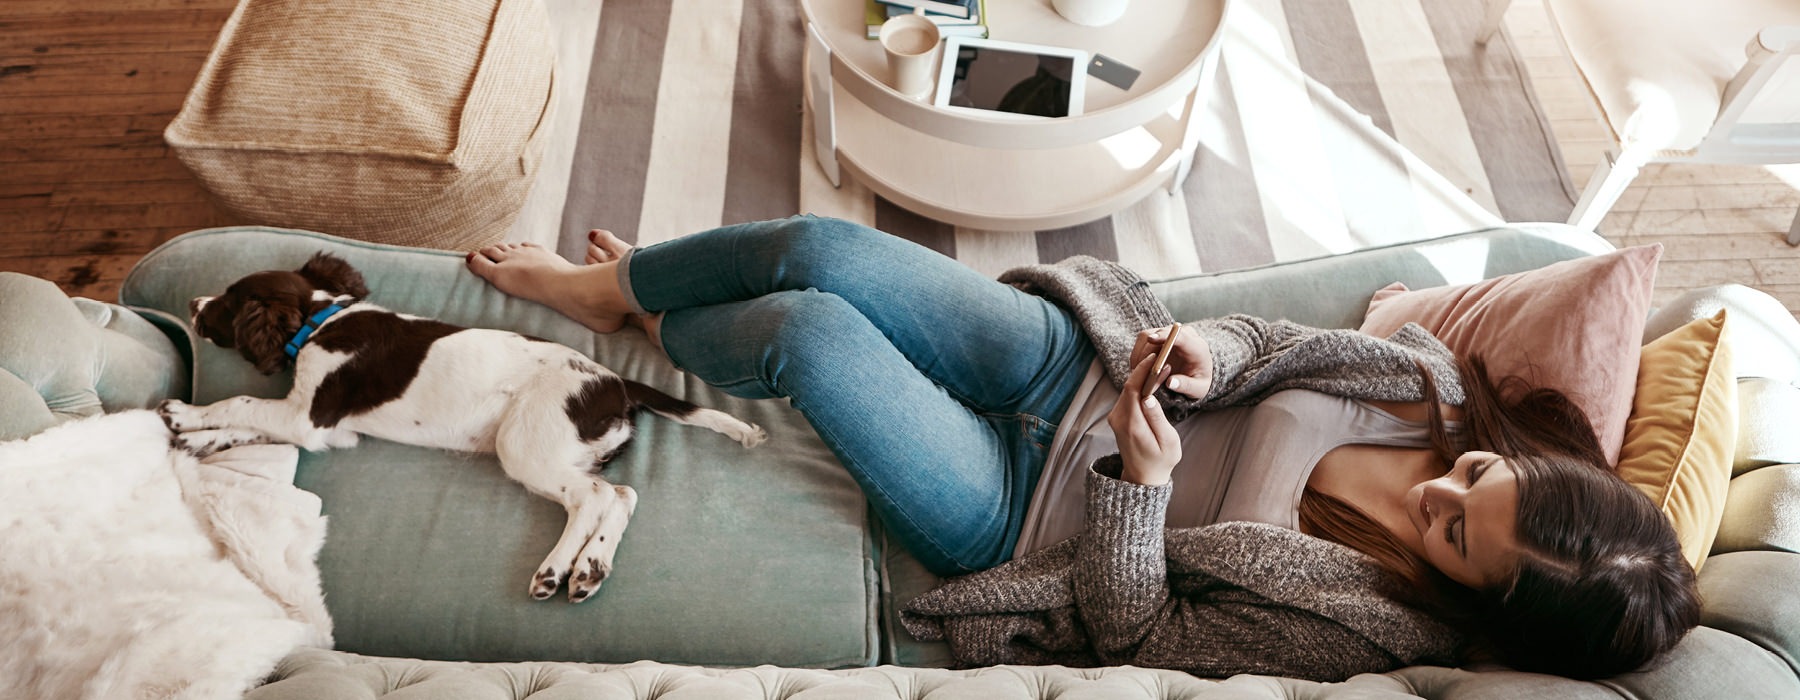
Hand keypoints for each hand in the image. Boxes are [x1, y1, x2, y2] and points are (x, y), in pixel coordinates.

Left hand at [1108, 352, 1181, 485]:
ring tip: (1160, 367)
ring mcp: (1115, 418)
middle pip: (1128, 385)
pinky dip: (1138, 386)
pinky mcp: (1117, 417)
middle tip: (1162, 359)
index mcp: (1132, 424)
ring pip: (1127, 389)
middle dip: (1144, 370)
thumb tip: (1149, 397)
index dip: (1143, 370)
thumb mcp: (1167, 442)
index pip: (1133, 388)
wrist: (1142, 476)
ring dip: (1142, 377)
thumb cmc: (1160, 460)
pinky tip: (1151, 381)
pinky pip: (1127, 396)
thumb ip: (1158, 419)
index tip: (1157, 358)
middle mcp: (1118, 419)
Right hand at [1128, 324, 1213, 399]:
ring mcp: (1169, 333)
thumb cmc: (1198, 381)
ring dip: (1140, 355)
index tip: (1151, 339)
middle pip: (1159, 335)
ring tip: (1139, 373)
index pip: (1180, 335)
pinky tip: (1139, 369)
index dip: (1165, 336)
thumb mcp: (1198, 389)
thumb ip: (1186, 386)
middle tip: (1139, 373)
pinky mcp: (1158, 336)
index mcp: (1196, 346)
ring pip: (1147, 337)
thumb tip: (1170, 382)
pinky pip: (1142, 341)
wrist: (1196, 374)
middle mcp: (1183, 335)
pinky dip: (1137, 355)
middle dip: (1147, 353)